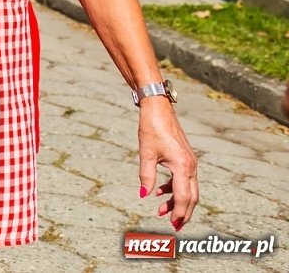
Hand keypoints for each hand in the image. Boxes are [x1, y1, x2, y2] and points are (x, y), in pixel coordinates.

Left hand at [137, 100, 198, 229]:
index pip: (184, 197)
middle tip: (174, 225)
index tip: (173, 224)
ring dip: (177, 201)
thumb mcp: (146, 153)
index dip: (179, 212)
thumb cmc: (151, 128)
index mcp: (183, 167)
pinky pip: (183, 179)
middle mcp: (191, 166)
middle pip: (191, 196)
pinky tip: (160, 192)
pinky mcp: (185, 158)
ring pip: (188, 188)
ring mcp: (190, 162)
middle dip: (183, 212)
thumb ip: (146, 176)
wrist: (158, 109)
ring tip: (161, 210)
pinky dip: (173, 188)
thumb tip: (143, 195)